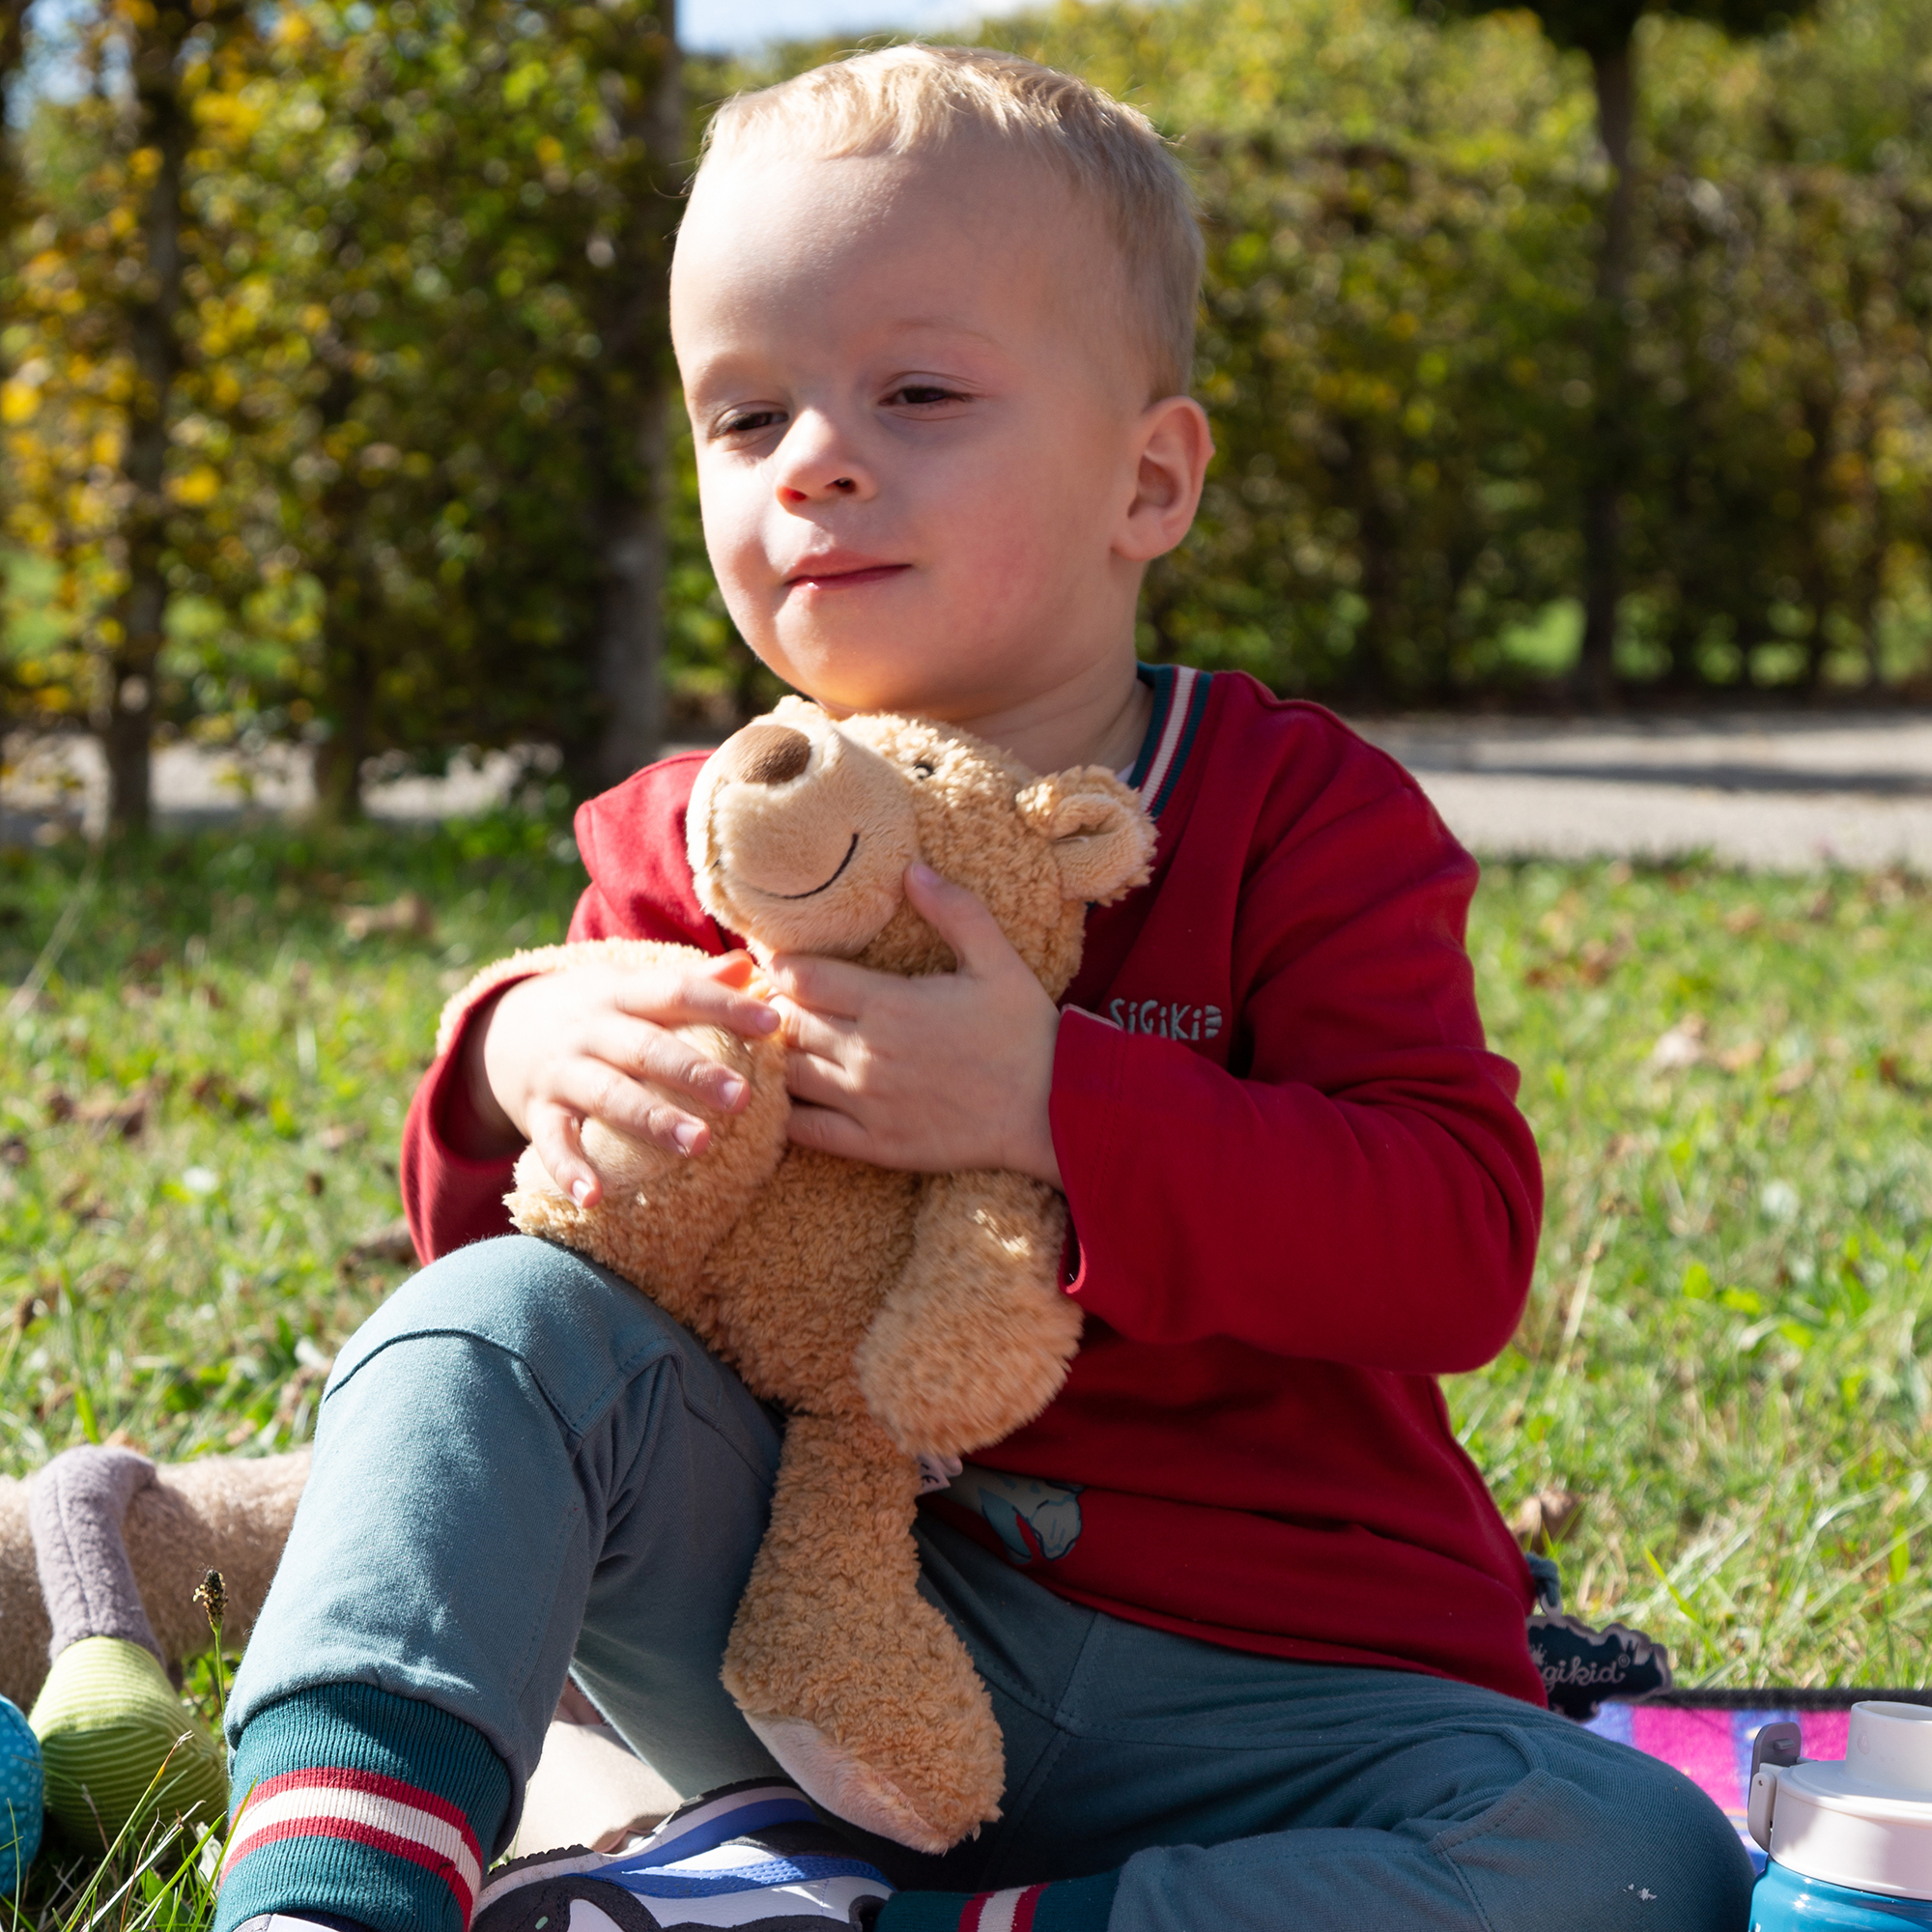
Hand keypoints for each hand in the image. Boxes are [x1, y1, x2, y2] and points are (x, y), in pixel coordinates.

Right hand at [463, 952, 780, 1206]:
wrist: (502, 1027)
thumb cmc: (596, 1012)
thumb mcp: (632, 986)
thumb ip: (691, 982)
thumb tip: (750, 967)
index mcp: (621, 993)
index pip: (677, 992)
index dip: (725, 1006)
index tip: (773, 1024)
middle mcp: (589, 1030)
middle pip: (646, 1048)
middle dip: (694, 1072)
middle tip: (742, 1097)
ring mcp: (561, 1072)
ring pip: (608, 1095)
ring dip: (653, 1120)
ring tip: (699, 1144)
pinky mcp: (536, 1113)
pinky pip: (552, 1144)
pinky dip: (569, 1171)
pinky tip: (595, 1198)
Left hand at [771, 864, 1063, 1185]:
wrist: (1055, 1111)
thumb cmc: (1026, 1033)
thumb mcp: (997, 961)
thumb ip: (954, 911)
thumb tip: (911, 869)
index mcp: (891, 1003)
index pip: (802, 977)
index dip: (778, 964)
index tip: (774, 959)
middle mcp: (869, 1053)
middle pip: (786, 1022)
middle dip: (772, 1007)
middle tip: (768, 998)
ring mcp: (868, 1102)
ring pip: (787, 1074)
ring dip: (774, 1056)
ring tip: (775, 1042)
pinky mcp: (875, 1144)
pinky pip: (805, 1130)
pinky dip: (783, 1112)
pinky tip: (783, 1096)